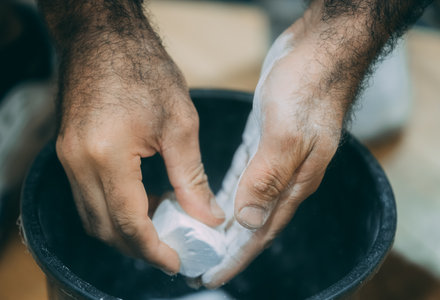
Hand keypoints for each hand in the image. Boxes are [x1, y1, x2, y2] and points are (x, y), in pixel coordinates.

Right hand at [56, 27, 224, 273]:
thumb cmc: (144, 70)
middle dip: (139, 247)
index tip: (177, 263)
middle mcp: (79, 163)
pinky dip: (116, 209)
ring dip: (127, 230)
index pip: (130, 223)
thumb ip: (191, 177)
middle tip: (173, 248)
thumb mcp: (179, 124)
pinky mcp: (70, 152)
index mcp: (106, 156)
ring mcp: (69, 159)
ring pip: (94, 217)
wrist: (104, 38)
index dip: (154, 250)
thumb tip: (208, 216)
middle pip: (106, 229)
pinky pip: (89, 197)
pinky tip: (144, 200)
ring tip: (163, 223)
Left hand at [202, 15, 349, 286]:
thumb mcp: (288, 133)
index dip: (237, 256)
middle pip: (254, 222)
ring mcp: (275, 159)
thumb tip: (249, 220)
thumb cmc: (309, 88)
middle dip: (229, 246)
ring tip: (204, 239)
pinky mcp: (265, 141)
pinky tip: (216, 199)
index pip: (262, 231)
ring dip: (227, 223)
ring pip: (247, 201)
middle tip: (200, 263)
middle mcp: (286, 176)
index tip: (212, 275)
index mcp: (295, 181)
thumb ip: (269, 177)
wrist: (320, 51)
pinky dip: (229, 192)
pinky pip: (243, 176)